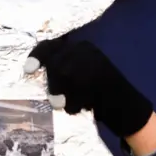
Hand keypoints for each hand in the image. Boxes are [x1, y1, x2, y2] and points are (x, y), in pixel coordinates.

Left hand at [25, 37, 152, 138]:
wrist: (127, 109)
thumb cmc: (95, 97)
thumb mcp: (73, 84)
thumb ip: (56, 77)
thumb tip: (30, 73)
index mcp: (79, 48)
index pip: (51, 46)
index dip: (38, 56)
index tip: (27, 70)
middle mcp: (88, 50)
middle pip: (56, 65)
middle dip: (54, 86)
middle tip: (59, 102)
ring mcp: (98, 62)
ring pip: (66, 75)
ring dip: (66, 97)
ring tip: (75, 105)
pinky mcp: (106, 77)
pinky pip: (81, 88)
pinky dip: (77, 103)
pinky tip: (87, 106)